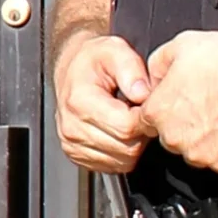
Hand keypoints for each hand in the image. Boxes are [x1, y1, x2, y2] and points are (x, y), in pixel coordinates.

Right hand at [52, 31, 151, 173]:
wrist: (71, 69)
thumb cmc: (93, 60)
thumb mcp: (115, 50)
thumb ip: (131, 68)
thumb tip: (143, 93)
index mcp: (80, 101)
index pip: (126, 127)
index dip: (145, 119)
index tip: (146, 106)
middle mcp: (72, 126)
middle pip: (126, 148)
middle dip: (142, 133)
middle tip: (140, 113)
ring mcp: (72, 143)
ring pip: (122, 161)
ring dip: (133, 145)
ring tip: (129, 121)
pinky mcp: (76, 154)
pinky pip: (112, 166)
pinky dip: (123, 154)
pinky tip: (119, 133)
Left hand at [136, 29, 217, 173]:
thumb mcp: (178, 46)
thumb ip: (156, 66)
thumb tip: (153, 78)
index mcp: (157, 112)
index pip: (147, 119)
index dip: (164, 108)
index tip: (180, 100)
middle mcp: (174, 139)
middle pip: (170, 137)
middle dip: (182, 123)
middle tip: (205, 103)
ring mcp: (201, 155)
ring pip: (194, 151)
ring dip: (202, 137)